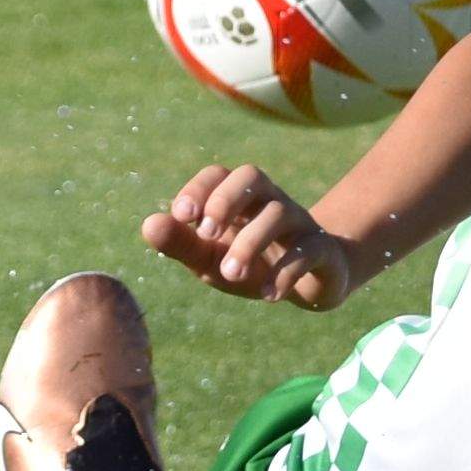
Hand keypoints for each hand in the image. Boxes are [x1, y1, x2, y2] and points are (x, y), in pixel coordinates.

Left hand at [147, 163, 370, 309]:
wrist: (310, 286)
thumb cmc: (252, 265)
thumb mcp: (212, 259)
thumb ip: (182, 243)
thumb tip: (148, 224)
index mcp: (240, 200)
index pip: (219, 174)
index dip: (199, 188)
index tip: (182, 216)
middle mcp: (271, 201)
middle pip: (251, 176)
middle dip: (225, 201)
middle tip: (205, 234)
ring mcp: (300, 223)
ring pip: (279, 213)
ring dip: (249, 243)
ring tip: (230, 275)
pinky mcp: (322, 250)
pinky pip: (307, 251)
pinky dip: (285, 273)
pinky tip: (267, 296)